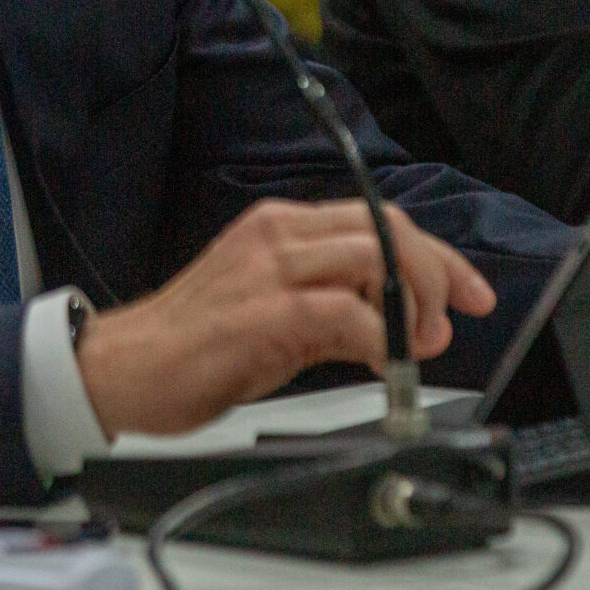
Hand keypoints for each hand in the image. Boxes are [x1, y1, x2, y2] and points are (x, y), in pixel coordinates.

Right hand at [73, 198, 493, 439]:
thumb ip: (336, 311)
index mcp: (279, 227)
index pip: (376, 219)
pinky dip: (381, 338)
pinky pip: (347, 310)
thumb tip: (399, 329)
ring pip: (375, 256)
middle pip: (386, 227)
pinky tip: (380, 363)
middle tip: (452, 319)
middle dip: (437, 273)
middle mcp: (277, 234)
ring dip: (413, 305)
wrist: (122, 369)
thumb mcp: (276, 318)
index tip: (468, 292)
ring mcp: (269, 268)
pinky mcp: (264, 310)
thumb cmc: (191, 346)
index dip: (435, 255)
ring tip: (414, 345)